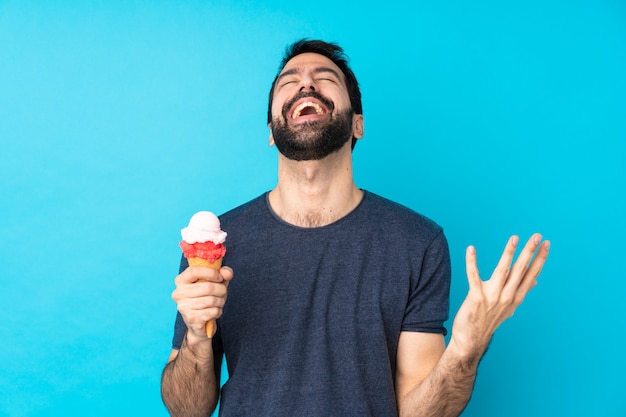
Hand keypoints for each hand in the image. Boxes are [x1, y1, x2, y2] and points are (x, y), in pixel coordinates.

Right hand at [172, 265, 233, 340]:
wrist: (199, 322)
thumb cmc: (207, 297)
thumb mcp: (216, 282)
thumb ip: (223, 273)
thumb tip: (227, 273)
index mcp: (181, 280)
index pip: (194, 271)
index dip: (211, 273)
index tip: (220, 277)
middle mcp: (178, 293)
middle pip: (207, 287)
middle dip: (221, 290)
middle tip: (222, 292)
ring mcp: (183, 307)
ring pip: (211, 300)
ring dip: (221, 301)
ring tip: (218, 302)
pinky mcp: (191, 318)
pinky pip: (212, 311)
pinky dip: (218, 311)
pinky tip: (214, 312)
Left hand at [449, 233, 549, 362]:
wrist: (471, 342)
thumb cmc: (488, 321)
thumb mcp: (509, 308)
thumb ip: (520, 292)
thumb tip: (535, 281)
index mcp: (516, 298)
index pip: (531, 275)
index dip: (539, 259)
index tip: (546, 244)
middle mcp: (507, 297)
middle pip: (521, 271)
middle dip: (530, 252)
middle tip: (538, 236)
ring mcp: (492, 297)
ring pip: (503, 271)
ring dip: (509, 253)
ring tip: (515, 238)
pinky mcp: (476, 298)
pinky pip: (473, 277)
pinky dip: (472, 262)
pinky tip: (471, 249)